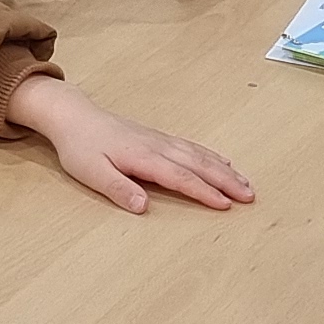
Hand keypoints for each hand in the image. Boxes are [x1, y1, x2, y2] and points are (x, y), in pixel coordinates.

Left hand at [5, 76, 253, 215]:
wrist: (74, 116)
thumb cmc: (80, 147)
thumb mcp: (92, 173)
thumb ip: (119, 189)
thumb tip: (143, 206)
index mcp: (143, 157)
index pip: (180, 177)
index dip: (204, 192)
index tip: (225, 205)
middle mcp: (158, 146)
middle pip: (199, 164)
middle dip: (226, 181)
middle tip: (250, 196)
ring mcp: (160, 140)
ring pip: (200, 155)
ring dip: (224, 170)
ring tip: (245, 184)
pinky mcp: (158, 138)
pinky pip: (192, 147)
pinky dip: (211, 156)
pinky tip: (222, 162)